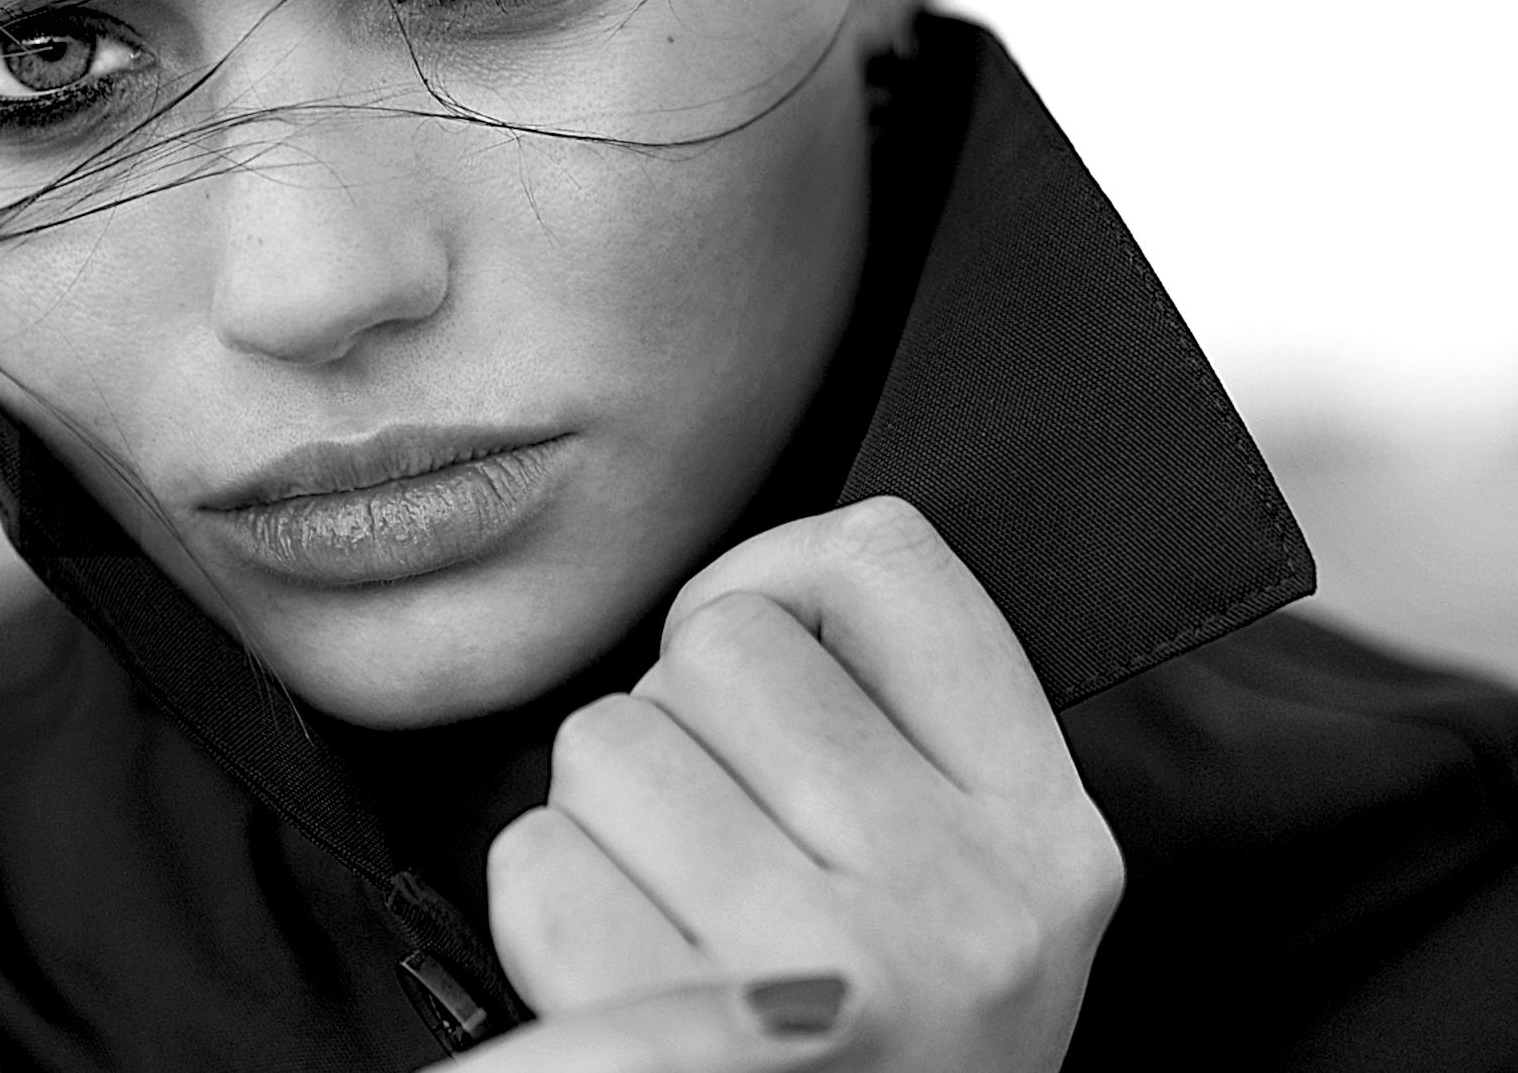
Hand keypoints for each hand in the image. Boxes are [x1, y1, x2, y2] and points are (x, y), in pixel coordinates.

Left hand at [478, 497, 1122, 1070]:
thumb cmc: (877, 1046)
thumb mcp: (961, 892)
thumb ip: (896, 736)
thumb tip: (733, 596)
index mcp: (1048, 839)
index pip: (886, 561)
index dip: (776, 581)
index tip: (758, 663)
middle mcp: (966, 908)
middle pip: (716, 645)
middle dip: (678, 726)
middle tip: (719, 850)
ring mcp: (834, 983)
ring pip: (606, 742)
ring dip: (604, 820)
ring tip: (676, 923)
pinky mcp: (694, 1047)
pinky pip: (539, 864)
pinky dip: (550, 913)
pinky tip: (626, 981)